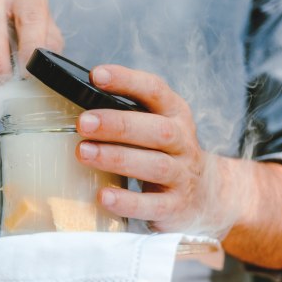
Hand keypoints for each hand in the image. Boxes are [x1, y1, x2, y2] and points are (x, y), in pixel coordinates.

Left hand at [75, 65, 250, 236]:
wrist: (206, 195)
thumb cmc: (164, 152)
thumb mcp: (154, 125)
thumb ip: (126, 113)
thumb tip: (74, 100)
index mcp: (175, 114)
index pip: (154, 90)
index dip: (126, 80)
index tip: (96, 75)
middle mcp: (182, 141)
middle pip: (156, 130)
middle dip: (117, 125)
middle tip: (83, 123)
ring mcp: (182, 175)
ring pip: (155, 165)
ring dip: (116, 158)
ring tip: (83, 153)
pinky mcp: (176, 206)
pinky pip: (152, 205)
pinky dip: (127, 201)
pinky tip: (103, 196)